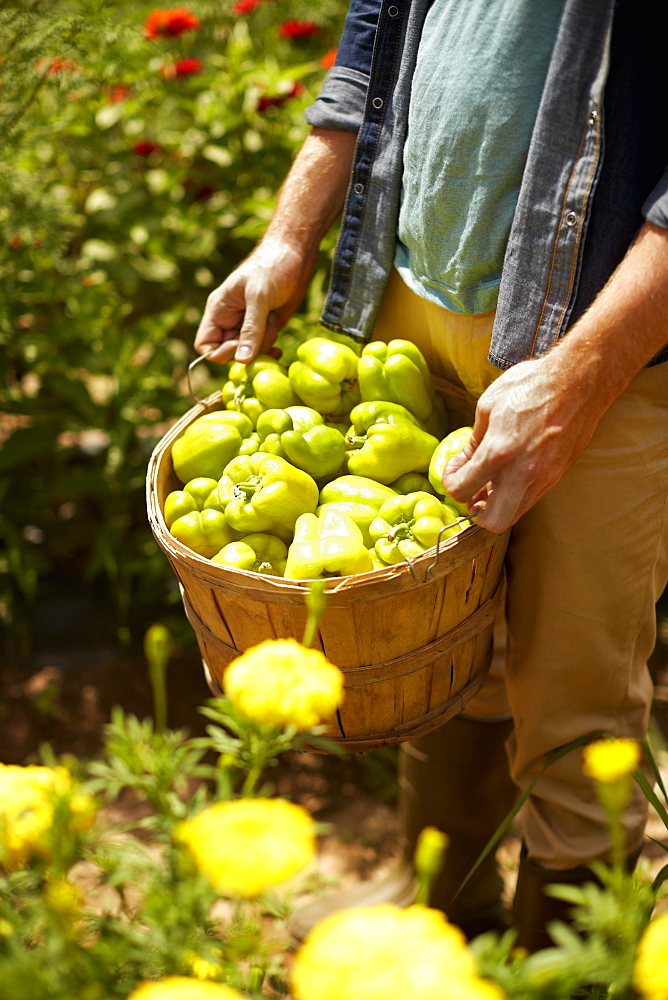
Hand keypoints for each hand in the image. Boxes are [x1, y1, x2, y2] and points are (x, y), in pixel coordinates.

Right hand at [194, 238, 312, 364]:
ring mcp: (248, 327)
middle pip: (229, 353)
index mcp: (219, 310)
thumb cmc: (271, 267)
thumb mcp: (259, 297)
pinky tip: (279, 348)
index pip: (205, 344)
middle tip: (264, 330)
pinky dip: (270, 352)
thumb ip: (251, 329)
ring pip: (248, 354)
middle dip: (247, 349)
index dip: (219, 352)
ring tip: (272, 320)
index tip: (239, 346)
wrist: (295, 256)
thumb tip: (242, 360)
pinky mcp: (265, 330)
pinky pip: (262, 351)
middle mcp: (230, 322)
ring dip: (263, 346)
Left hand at [441, 355, 603, 533]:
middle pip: (492, 522)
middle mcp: (522, 473)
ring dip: (498, 506)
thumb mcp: (488, 406)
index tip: (455, 470)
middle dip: (477, 513)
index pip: (461, 490)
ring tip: (491, 484)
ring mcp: (543, 477)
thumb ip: (473, 442)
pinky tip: (511, 474)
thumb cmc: (531, 386)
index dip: (450, 482)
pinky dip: (515, 495)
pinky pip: (531, 499)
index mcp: (498, 452)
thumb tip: (462, 463)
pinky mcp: (557, 475)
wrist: (578, 381)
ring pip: (515, 515)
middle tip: (473, 491)